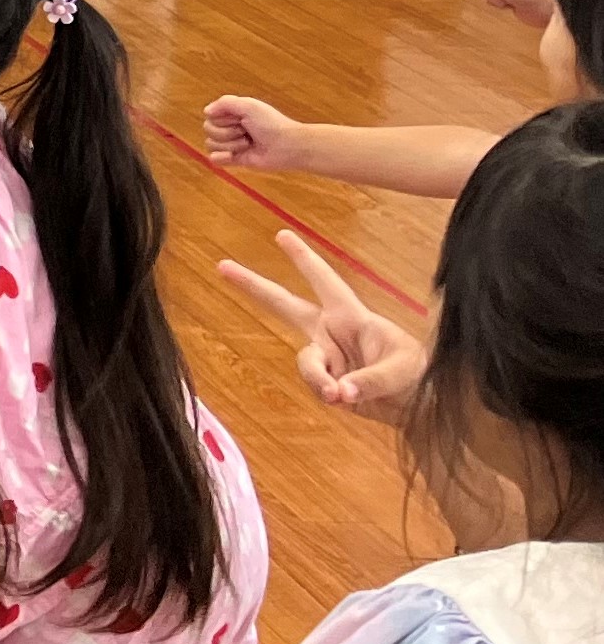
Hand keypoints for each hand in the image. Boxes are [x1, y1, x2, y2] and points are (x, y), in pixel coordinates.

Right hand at [200, 95, 305, 172]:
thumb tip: (206, 111)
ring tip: (247, 144)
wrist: (287, 146)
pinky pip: (214, 159)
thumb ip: (225, 103)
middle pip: (209, 130)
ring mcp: (232, 144)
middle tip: (245, 132)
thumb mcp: (248, 105)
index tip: (240, 119)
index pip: (211, 116)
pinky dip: (221, 157)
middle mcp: (231, 128)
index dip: (223, 118)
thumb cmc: (271, 124)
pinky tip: (233, 156)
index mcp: (233, 114)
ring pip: (211, 144)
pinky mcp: (235, 159)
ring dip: (230, 144)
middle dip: (226, 132)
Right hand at [216, 230, 424, 421]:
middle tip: (222, 265)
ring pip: (304, 361)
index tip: (281, 235)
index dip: (304, 259)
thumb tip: (337, 392)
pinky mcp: (326, 382)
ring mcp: (327, 357)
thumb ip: (368, 380)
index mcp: (352, 316)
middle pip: (285, 305)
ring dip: (316, 376)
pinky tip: (345, 399)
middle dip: (255, 285)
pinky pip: (314, 386)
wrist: (422, 408)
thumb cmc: (421, 377)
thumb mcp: (403, 371)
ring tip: (337, 394)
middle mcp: (332, 331)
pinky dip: (326, 393)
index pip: (324, 282)